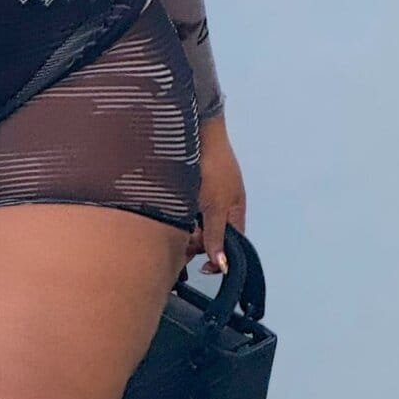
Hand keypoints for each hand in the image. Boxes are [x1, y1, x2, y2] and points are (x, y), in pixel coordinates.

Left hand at [182, 116, 245, 278]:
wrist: (194, 130)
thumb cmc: (212, 165)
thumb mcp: (215, 206)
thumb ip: (216, 235)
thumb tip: (222, 264)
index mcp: (233, 211)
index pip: (229, 244)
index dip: (216, 256)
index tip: (200, 267)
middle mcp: (219, 205)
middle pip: (208, 235)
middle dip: (195, 243)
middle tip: (180, 243)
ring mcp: (202, 195)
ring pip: (192, 223)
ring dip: (183, 229)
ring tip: (171, 227)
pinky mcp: (185, 188)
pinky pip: (180, 210)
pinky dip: (175, 215)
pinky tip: (165, 214)